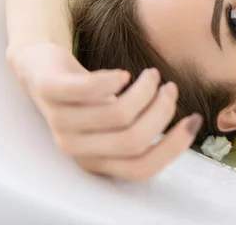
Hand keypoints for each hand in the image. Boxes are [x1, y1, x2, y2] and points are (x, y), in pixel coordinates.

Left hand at [8, 43, 202, 180]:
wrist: (41, 67)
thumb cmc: (89, 96)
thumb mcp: (116, 120)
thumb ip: (142, 130)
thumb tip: (191, 126)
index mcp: (96, 161)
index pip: (142, 167)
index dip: (174, 145)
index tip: (194, 119)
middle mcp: (76, 148)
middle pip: (134, 140)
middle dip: (163, 111)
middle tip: (170, 88)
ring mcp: (59, 121)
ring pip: (118, 114)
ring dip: (146, 89)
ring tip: (152, 75)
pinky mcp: (50, 91)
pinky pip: (90, 89)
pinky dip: (115, 79)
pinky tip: (124, 74)